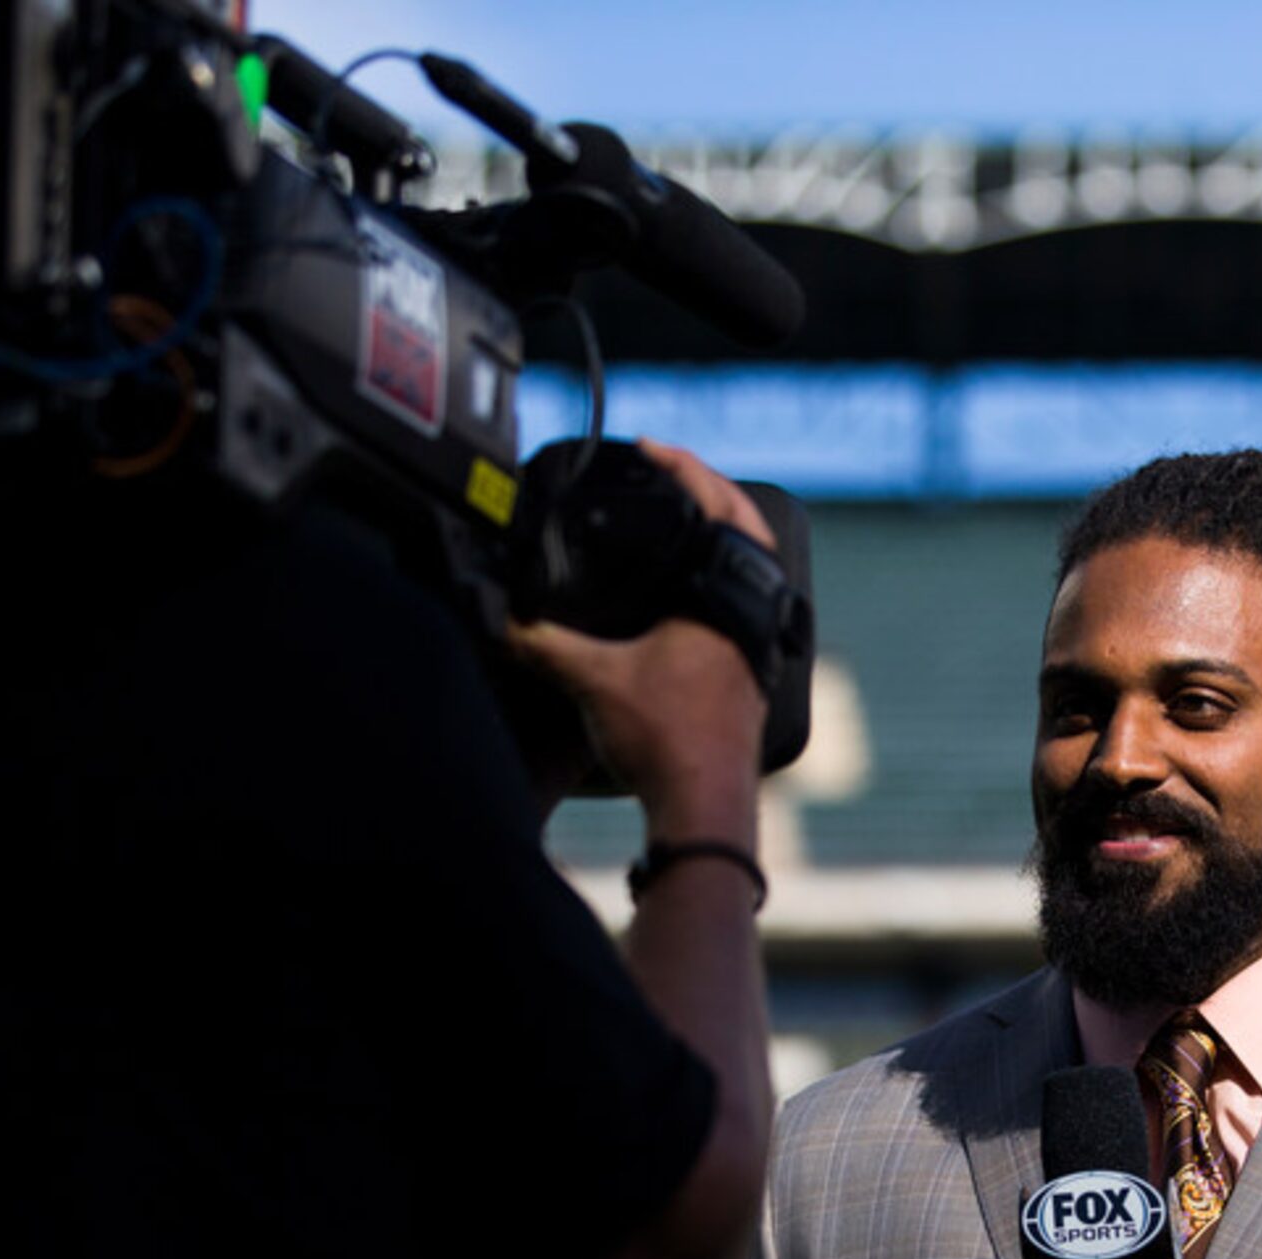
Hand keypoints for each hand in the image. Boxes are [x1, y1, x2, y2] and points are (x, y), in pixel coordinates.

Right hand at [505, 440, 770, 835]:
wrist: (706, 808)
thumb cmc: (668, 743)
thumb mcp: (592, 680)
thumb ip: (542, 641)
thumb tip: (501, 616)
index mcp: (721, 597)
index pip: (717, 505)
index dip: (683, 466)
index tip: (650, 447)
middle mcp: (752, 615)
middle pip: (749, 527)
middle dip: (711, 491)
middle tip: (673, 472)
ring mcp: (760, 647)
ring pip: (755, 570)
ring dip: (725, 539)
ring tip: (687, 524)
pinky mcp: (753, 677)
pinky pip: (747, 607)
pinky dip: (723, 585)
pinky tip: (693, 599)